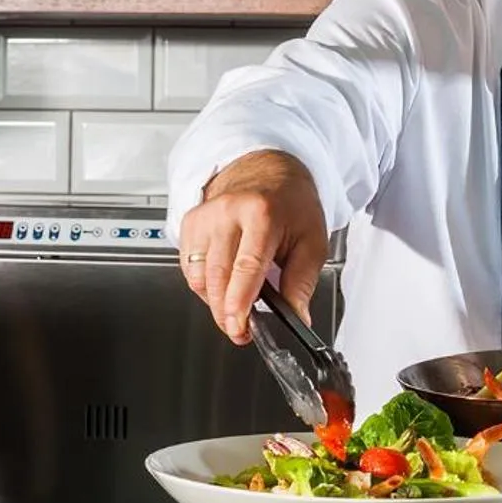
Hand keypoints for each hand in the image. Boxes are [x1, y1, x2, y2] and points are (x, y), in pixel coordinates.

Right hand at [177, 150, 326, 344]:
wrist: (268, 172)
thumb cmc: (291, 206)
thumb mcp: (312, 241)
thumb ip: (302, 283)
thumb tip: (297, 319)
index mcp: (262, 214)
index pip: (246, 266)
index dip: (240, 301)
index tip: (239, 326)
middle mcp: (228, 212)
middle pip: (218, 275)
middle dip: (226, 312)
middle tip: (240, 331)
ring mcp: (205, 216)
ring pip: (199, 276)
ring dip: (215, 301)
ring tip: (236, 307)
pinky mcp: (191, 223)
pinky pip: (189, 268)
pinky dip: (204, 285)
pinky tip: (223, 285)